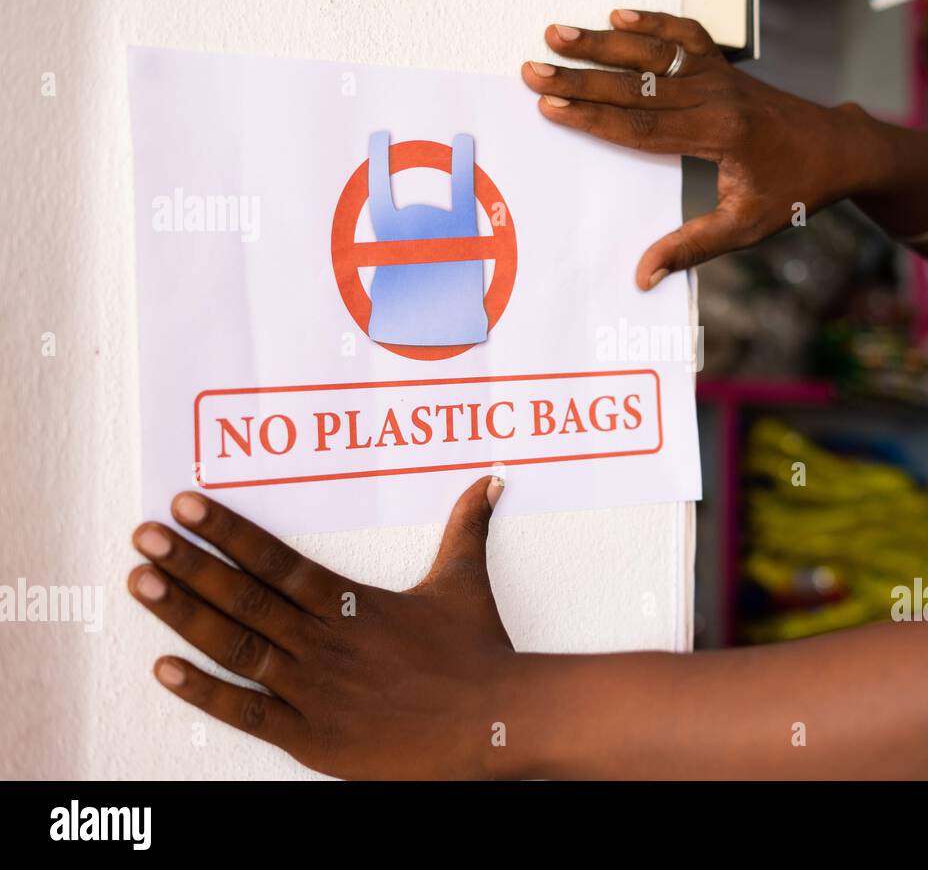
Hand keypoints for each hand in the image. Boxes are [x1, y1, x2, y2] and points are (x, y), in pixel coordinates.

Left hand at [128, 476, 514, 778]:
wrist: (493, 721)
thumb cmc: (477, 652)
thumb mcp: (465, 582)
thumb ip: (465, 528)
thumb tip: (489, 481)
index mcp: (351, 603)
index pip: (276, 560)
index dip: (229, 531)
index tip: (187, 505)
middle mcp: (324, 642)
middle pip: (244, 597)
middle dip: (188, 563)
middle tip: (144, 534)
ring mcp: (314, 691)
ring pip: (237, 647)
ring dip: (184, 615)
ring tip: (142, 581)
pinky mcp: (314, 737)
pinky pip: (248, 713)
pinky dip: (204, 693)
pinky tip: (163, 668)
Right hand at [521, 10, 891, 288]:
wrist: (839, 149)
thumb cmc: (795, 191)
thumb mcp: (747, 227)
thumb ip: (692, 247)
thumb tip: (643, 276)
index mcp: (719, 135)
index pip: (641, 127)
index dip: (592, 118)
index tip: (551, 107)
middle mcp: (716, 97)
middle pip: (635, 85)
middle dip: (580, 77)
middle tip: (533, 69)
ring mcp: (720, 75)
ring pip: (654, 51)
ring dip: (603, 40)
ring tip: (558, 32)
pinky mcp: (725, 66)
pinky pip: (684, 34)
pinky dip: (653, 20)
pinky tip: (619, 13)